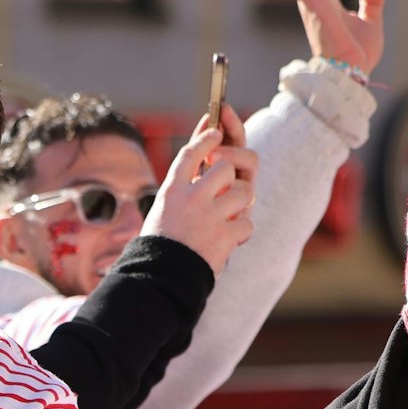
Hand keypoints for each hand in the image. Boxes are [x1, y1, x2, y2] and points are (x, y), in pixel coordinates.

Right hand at [142, 107, 256, 275]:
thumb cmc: (162, 241)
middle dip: (230, 177)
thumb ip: (184, 184)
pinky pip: (247, 222)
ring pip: (243, 192)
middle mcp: (190, 197)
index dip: (206, 138)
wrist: (160, 277)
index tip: (217, 131)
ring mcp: (209, 216)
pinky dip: (241, 231)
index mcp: (172, 189)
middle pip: (224, 167)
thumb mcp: (164, 206)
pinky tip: (229, 239)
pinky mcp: (224, 236)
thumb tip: (205, 156)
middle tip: (226, 190)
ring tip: (229, 216)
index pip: (191, 152)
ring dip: (241, 204)